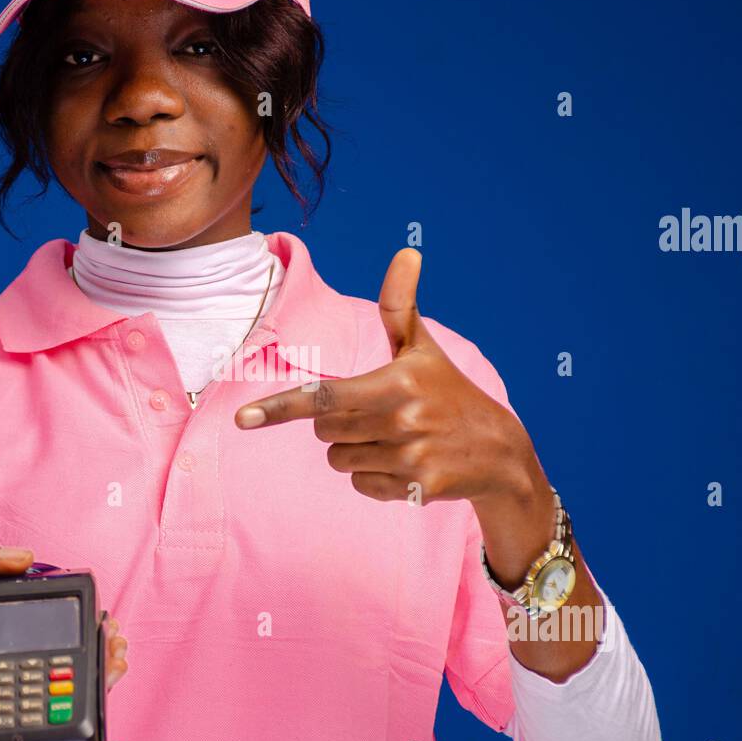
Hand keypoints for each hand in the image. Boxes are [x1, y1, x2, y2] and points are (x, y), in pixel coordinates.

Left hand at [233, 248, 544, 510]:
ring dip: (355, 452)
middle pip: (324, 430)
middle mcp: (403, 419)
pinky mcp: (417, 487)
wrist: (499, 452)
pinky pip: (361, 485)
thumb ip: (401, 306)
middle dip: (338, 424)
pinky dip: (374, 479)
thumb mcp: (424, 349)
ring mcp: (410, 457)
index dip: (280, 407)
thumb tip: (407, 252)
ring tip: (395, 441)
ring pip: (339, 460)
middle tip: (377, 415)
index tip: (242, 419)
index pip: (325, 397)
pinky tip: (406, 465)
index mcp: (397, 382)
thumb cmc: (449, 393)